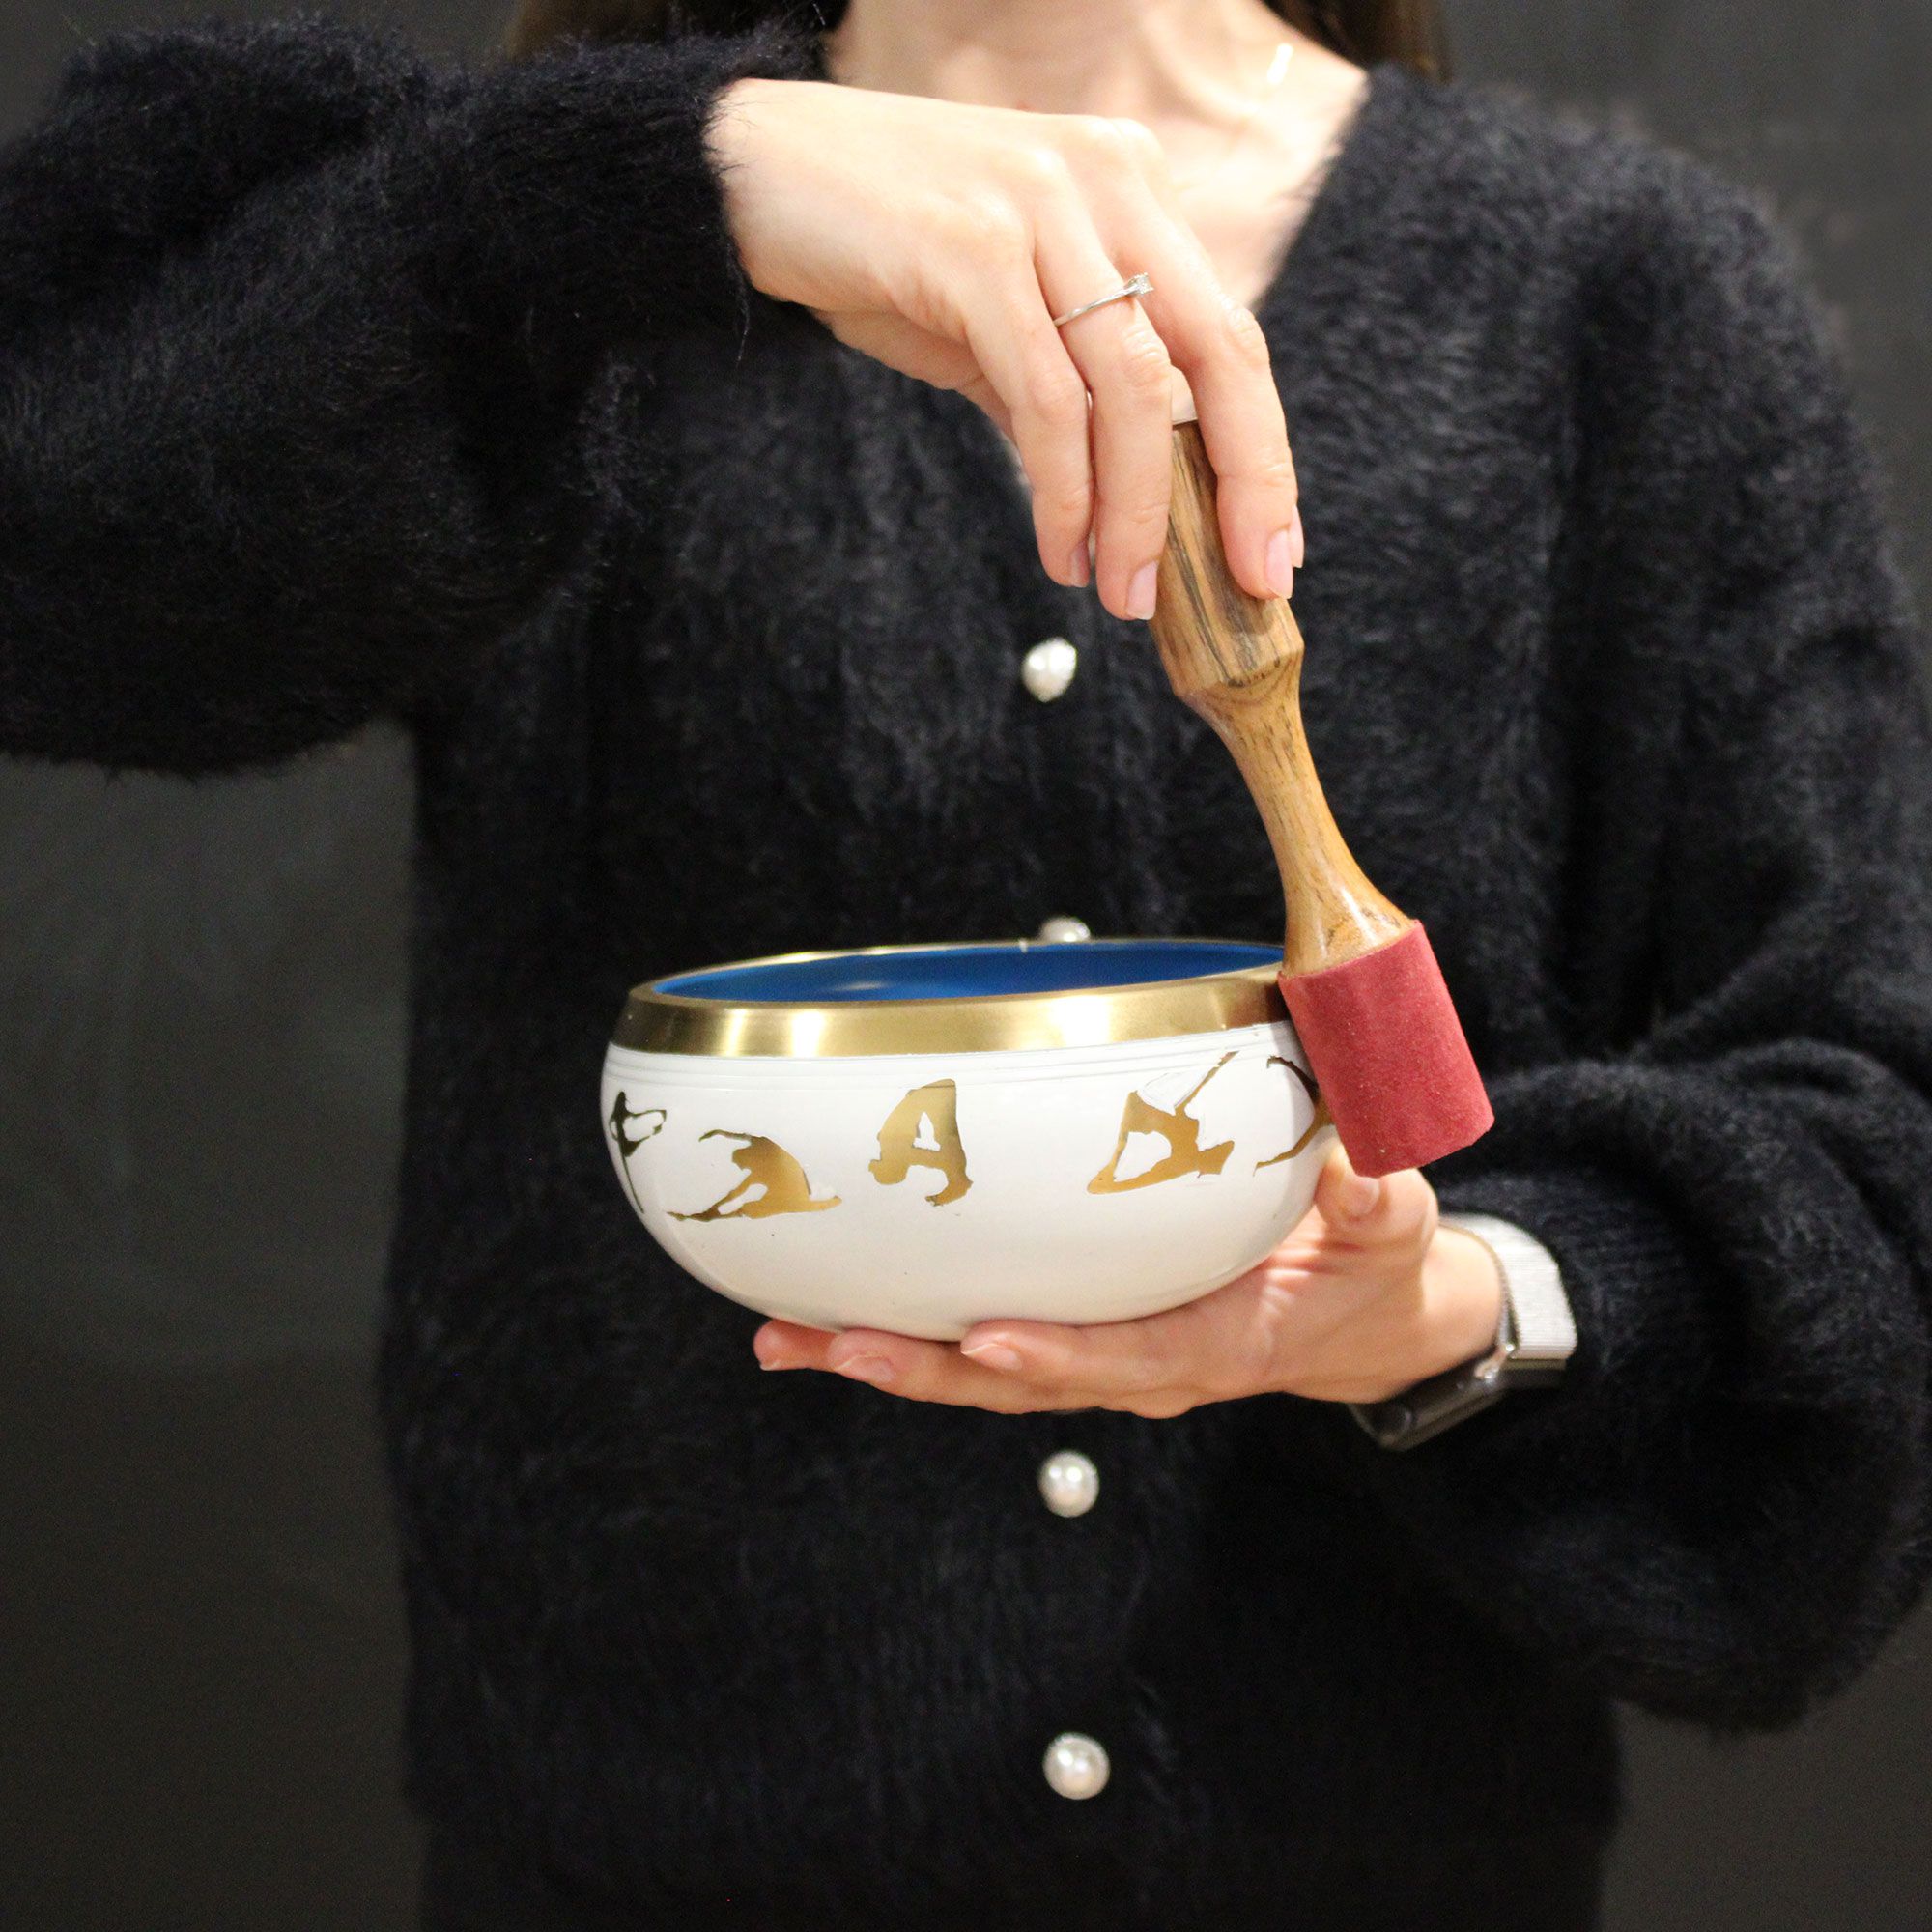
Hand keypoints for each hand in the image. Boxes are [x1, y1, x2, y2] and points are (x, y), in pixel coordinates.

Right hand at [708, 77, 1301, 619]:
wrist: (751, 174)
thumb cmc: (879, 249)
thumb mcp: (998, 321)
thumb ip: (1067, 394)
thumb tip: (1122, 507)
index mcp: (1131, 192)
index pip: (1230, 336)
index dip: (1263, 450)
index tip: (1273, 544)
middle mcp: (1107, 184)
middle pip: (1221, 355)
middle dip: (1246, 484)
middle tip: (1246, 584)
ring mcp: (1045, 208)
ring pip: (1135, 390)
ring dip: (1140, 512)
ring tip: (1125, 593)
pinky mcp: (977, 246)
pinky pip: (1048, 398)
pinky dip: (1063, 491)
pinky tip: (1062, 549)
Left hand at [752, 1145, 1504, 1415]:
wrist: (1358, 1319)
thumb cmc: (1368, 1264)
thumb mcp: (1391, 1225)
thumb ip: (1374, 1197)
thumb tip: (1358, 1161)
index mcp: (1215, 1344)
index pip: (1131, 1359)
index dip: (1059, 1355)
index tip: (988, 1340)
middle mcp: (1141, 1365)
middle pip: (1017, 1380)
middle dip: (923, 1368)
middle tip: (829, 1344)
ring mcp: (1098, 1355)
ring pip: (978, 1373)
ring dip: (882, 1356)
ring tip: (784, 1335)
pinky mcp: (1073, 1332)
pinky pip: (977, 1342)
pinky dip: (901, 1332)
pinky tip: (821, 1314)